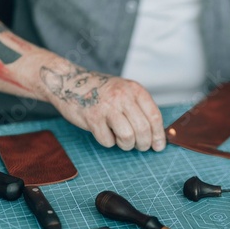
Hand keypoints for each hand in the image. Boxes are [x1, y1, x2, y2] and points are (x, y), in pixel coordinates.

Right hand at [41, 66, 165, 151]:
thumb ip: (140, 109)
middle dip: (144, 144)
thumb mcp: (125, 92)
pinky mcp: (92, 118)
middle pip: (143, 129)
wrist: (70, 82)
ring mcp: (107, 107)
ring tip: (121, 139)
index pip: (154, 116)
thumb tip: (156, 134)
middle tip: (140, 146)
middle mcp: (122, 96)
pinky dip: (109, 142)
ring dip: (126, 145)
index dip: (159, 135)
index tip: (159, 146)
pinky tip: (105, 132)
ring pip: (128, 137)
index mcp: (134, 90)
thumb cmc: (101, 92)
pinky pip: (108, 141)